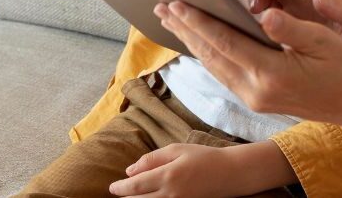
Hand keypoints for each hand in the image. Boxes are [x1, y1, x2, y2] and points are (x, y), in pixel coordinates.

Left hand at [108, 144, 237, 196]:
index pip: (134, 187)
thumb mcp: (178, 149)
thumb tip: (129, 171)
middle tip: (120, 192)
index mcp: (167, 176)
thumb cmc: (203, 157)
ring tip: (131, 196)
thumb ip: (152, 158)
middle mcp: (170, 195)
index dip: (119, 188)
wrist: (229, 174)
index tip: (112, 187)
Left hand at [154, 1, 341, 131]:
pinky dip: (208, 55)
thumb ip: (289, 26)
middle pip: (211, 55)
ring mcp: (255, 98)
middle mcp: (256, 90)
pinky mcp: (258, 100)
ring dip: (192, 42)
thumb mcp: (322, 40)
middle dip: (185, 30)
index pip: (225, 42)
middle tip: (162, 8)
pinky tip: (201, 43)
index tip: (178, 2)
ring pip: (214, 66)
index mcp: (271, 73)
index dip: (199, 21)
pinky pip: (224, 74)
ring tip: (173, 22)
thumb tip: (264, 13)